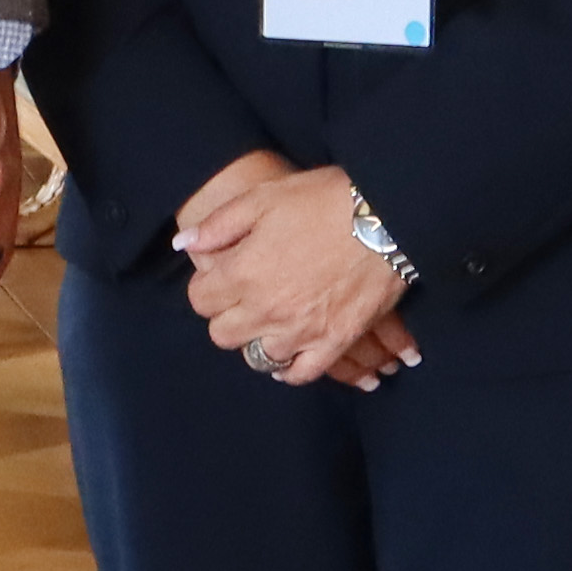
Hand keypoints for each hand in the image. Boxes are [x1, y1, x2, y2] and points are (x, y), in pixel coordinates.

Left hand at [176, 150, 420, 387]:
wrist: (388, 216)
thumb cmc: (325, 200)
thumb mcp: (265, 197)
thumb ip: (219, 225)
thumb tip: (183, 244)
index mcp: (243, 273)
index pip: (200, 300)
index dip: (207, 286)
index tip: (222, 276)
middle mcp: (266, 310)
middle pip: (223, 334)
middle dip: (227, 314)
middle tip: (244, 296)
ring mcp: (301, 331)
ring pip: (258, 356)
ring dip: (259, 338)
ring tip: (270, 319)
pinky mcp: (334, 342)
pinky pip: (301, 373)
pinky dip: (291, 367)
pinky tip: (290, 351)